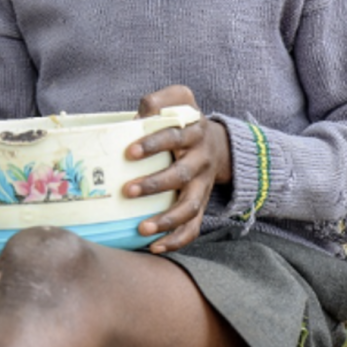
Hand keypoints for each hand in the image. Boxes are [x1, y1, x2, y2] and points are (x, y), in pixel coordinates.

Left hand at [123, 85, 230, 252]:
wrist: (218, 144)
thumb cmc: (184, 121)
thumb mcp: (179, 100)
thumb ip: (159, 101)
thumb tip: (139, 116)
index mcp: (193, 133)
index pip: (174, 136)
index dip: (153, 144)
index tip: (130, 152)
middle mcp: (200, 161)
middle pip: (182, 175)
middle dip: (155, 184)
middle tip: (128, 191)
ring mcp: (202, 186)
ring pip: (190, 207)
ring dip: (166, 220)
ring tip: (142, 228)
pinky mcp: (201, 206)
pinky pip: (193, 227)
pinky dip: (176, 240)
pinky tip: (154, 246)